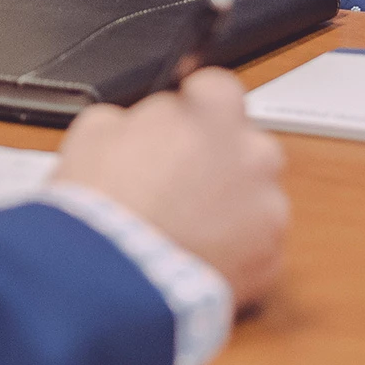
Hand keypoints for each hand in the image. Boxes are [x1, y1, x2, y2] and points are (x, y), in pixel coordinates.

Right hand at [56, 68, 288, 308]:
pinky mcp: (270, 260)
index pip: (218, 86)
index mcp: (212, 116)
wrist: (110, 277)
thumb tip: (140, 124)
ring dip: (226, 204)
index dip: (194, 100)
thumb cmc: (101, 204)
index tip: (181, 114)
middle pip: (243, 143)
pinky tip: (191, 253)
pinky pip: (255, 244)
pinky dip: (231, 248)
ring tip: (179, 225)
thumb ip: (133, 117)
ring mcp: (268, 210)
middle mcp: (253, 156)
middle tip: (172, 179)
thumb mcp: (94, 131)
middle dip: (214, 157)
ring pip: (254, 196)